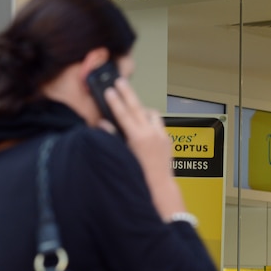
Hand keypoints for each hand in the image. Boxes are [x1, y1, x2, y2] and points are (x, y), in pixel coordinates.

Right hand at [101, 79, 187, 220]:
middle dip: (127, 93)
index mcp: (138, 138)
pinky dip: (150, 122)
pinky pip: (158, 125)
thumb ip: (113, 138)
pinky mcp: (168, 141)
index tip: (109, 90)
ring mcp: (162, 136)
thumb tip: (103, 124)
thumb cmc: (140, 178)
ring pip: (151, 114)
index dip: (115, 101)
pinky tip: (144, 125)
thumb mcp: (123, 157)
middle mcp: (152, 134)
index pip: (124, 114)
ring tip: (132, 104)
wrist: (160, 189)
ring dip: (141, 108)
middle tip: (120, 81)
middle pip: (137, 108)